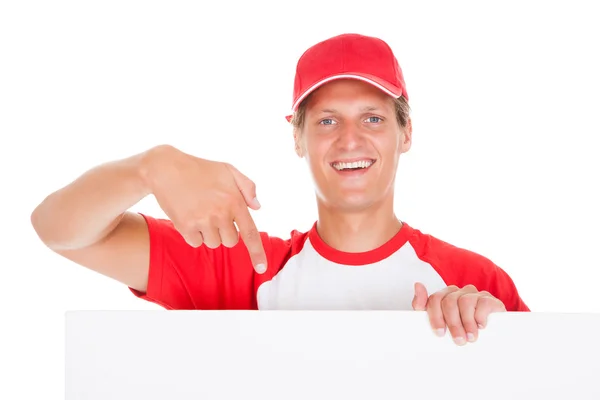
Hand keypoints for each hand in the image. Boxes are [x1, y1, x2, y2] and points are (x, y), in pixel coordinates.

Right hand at [142, 145, 266, 273]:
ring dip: (209, 233)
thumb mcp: (228, 170)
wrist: (166, 168)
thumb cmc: (200, 169)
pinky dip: (193, 234)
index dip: (257, 253)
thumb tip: (257, 208)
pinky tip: (189, 216)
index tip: (261, 268)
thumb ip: (247, 187)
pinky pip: (196, 243)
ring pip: (213, 243)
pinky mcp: (185, 226)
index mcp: (235, 201)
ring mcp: (203, 221)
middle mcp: (221, 213)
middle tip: (214, 214)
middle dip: (225, 232)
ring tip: (200, 212)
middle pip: (231, 242)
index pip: (250, 233)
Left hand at [411, 282, 505, 344]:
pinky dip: (480, 316)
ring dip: (467, 323)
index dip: (436, 316)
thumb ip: (424, 305)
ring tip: (470, 338)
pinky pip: (482, 303)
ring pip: (465, 302)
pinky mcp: (490, 300)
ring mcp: (475, 295)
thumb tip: (417, 285)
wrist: (491, 337)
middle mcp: (459, 292)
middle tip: (458, 340)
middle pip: (449, 302)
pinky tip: (481, 327)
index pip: (435, 299)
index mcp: (445, 296)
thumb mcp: (441, 322)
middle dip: (452, 323)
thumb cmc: (461, 329)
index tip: (440, 333)